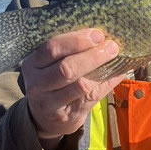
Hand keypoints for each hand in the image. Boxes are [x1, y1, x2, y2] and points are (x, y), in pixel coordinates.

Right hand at [21, 29, 122, 149]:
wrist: (45, 117)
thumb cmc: (52, 80)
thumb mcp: (50, 64)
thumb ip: (68, 50)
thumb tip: (101, 32)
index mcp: (32, 63)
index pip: (52, 48)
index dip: (76, 40)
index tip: (98, 34)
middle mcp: (37, 84)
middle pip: (66, 68)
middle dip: (92, 55)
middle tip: (111, 46)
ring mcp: (49, 103)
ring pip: (80, 85)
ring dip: (102, 70)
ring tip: (115, 57)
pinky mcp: (65, 116)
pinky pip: (92, 98)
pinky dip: (108, 83)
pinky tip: (118, 73)